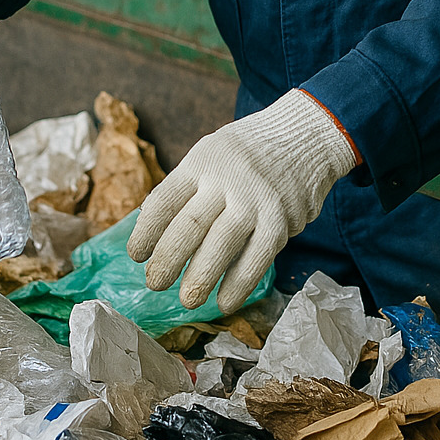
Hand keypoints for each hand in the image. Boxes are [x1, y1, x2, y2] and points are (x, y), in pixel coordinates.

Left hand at [127, 89, 358, 312]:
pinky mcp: (281, 220)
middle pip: (189, 225)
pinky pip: (256, 258)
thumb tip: (150, 227)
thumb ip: (187, 187)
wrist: (304, 135)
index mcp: (201, 161)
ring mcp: (255, 199)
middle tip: (154, 284)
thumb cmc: (248, 153)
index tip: (136, 255)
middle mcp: (226, 179)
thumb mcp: (212, 154)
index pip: (165, 199)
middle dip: (168, 260)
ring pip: (221, 245)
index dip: (147, 231)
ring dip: (201, 278)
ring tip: (187, 301)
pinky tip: (225, 303)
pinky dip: (239, 285)